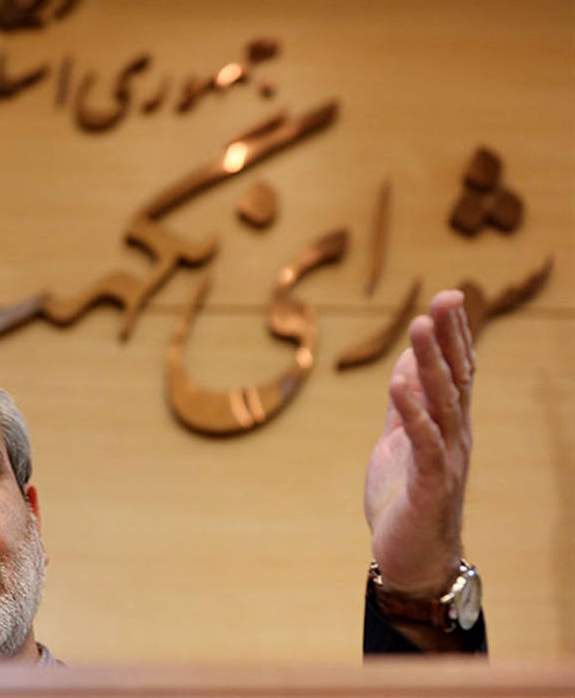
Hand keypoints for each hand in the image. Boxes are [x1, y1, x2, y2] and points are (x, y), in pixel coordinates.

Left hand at [364, 289, 475, 596]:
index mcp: (447, 425)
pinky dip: (411, 411)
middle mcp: (454, 437)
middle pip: (455, 379)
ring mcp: (445, 460)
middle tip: (445, 298)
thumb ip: (406, 403)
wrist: (410, 558)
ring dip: (431, 363)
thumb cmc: (406, 497)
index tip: (449, 296)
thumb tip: (410, 361)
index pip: (457, 371)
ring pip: (442, 403)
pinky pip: (422, 442)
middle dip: (449, 338)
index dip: (454, 335)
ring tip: (420, 326)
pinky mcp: (428, 484)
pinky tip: (398, 384)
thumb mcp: (400, 439)